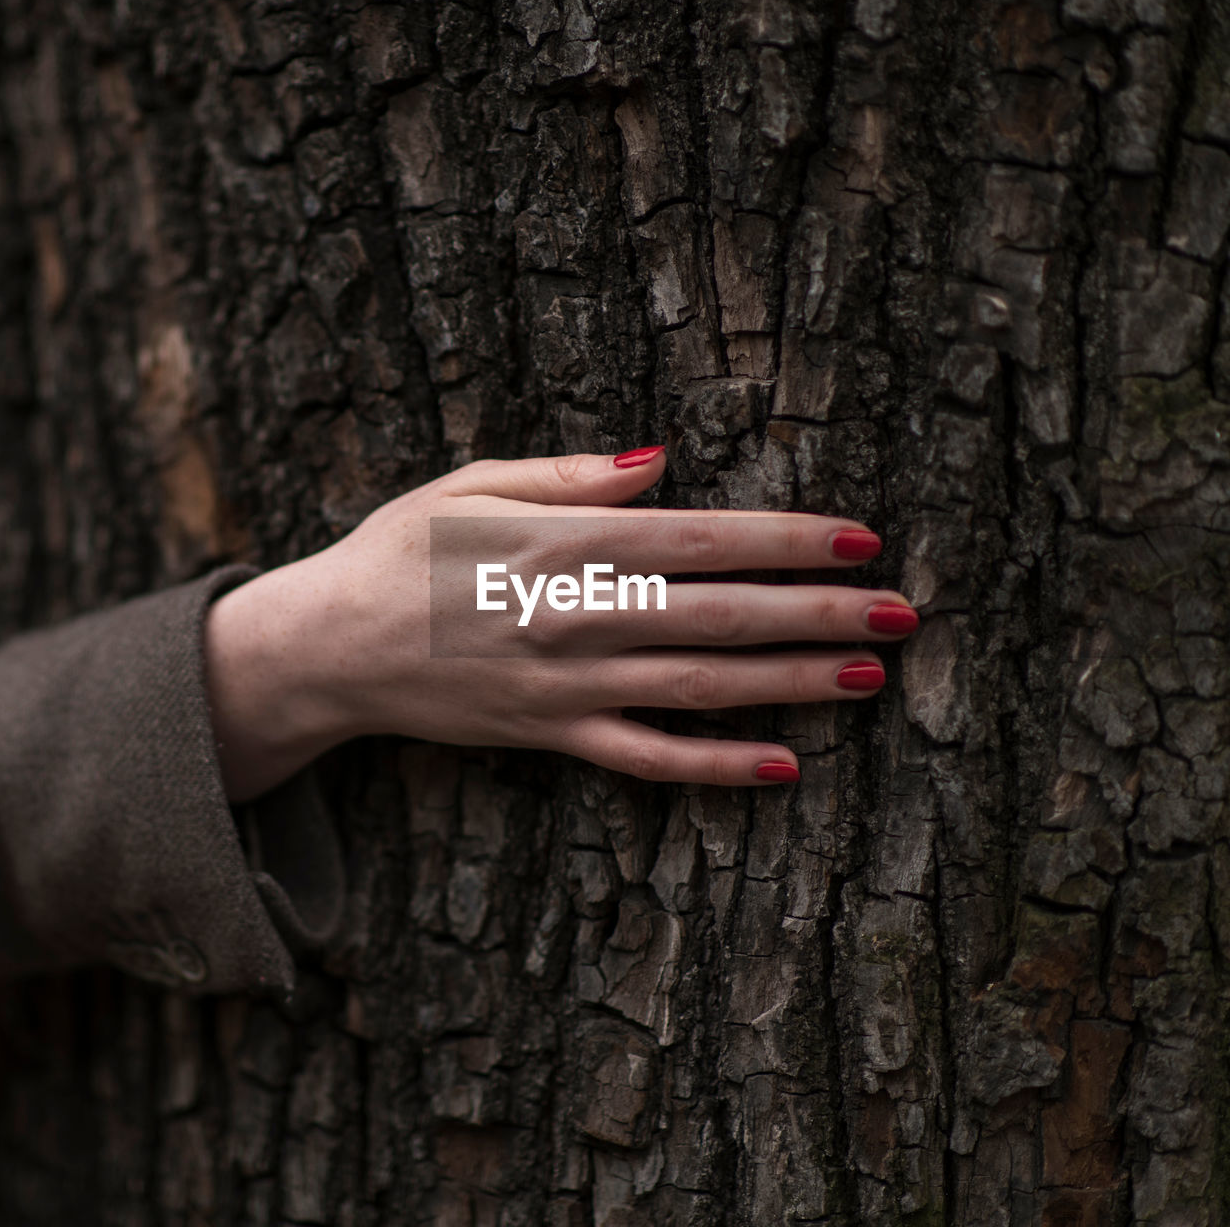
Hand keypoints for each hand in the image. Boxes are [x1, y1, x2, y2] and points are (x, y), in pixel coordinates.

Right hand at [203, 449, 916, 799]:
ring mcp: (568, 687)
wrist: (330, 647)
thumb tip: (661, 462)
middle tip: (900, 611)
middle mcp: (576, 616)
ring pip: (699, 687)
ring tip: (869, 676)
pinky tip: (783, 767)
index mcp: (563, 542)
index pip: (702, 539)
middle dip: (817, 612)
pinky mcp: (552, 737)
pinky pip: (645, 759)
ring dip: (790, 684)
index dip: (788, 539)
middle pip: (721, 616)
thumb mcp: (470, 484)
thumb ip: (570, 474)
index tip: (860, 538)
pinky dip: (715, 767)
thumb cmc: (402, 550)